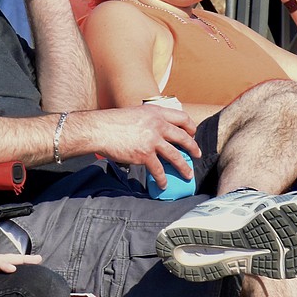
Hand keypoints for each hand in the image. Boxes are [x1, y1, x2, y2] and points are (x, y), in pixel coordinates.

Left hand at [0, 252, 42, 290]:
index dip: (3, 265)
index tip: (14, 269)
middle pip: (5, 257)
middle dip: (22, 259)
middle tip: (38, 259)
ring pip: (6, 260)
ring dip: (21, 261)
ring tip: (37, 261)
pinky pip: (2, 266)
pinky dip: (13, 265)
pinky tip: (21, 270)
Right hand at [86, 106, 200, 188]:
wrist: (100, 130)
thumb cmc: (113, 122)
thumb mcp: (135, 113)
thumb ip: (149, 119)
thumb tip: (156, 131)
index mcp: (156, 112)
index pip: (182, 118)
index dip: (190, 127)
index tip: (191, 134)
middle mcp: (157, 125)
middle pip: (183, 137)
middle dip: (193, 148)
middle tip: (197, 154)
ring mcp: (152, 141)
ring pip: (175, 156)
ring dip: (183, 167)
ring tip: (188, 175)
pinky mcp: (145, 155)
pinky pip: (158, 170)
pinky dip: (162, 179)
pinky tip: (164, 184)